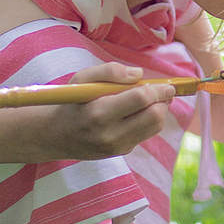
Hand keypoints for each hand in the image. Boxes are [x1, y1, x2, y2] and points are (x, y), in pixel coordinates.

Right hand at [41, 63, 178, 158]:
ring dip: (159, 111)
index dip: (158, 90)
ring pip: (155, 127)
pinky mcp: (122, 151)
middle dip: (163, 101)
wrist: (56, 135)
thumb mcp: (82, 79)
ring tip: (151, 99)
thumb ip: (109, 71)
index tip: (166, 84)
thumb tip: (138, 74)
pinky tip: (138, 111)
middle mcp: (110, 134)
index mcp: (99, 113)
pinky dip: (148, 120)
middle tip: (163, 90)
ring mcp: (117, 146)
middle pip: (154, 116)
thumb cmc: (71, 102)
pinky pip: (146, 133)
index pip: (141, 99)